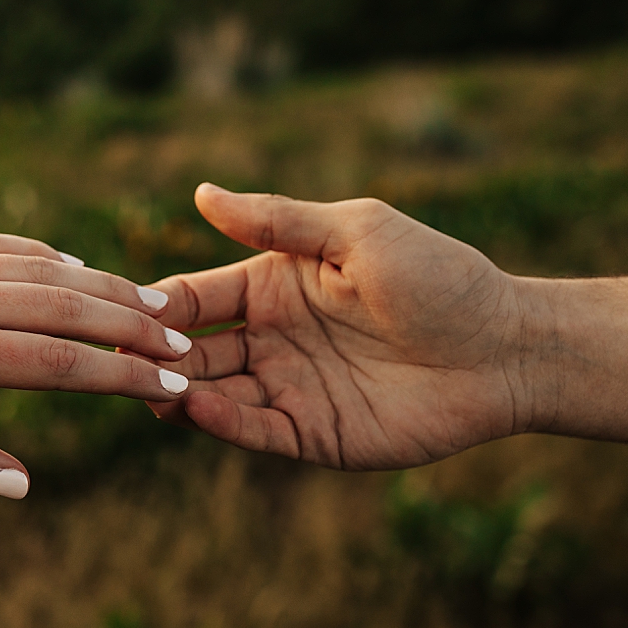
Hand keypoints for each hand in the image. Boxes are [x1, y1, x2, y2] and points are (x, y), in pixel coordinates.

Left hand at [0, 232, 193, 495]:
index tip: (170, 385)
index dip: (119, 376)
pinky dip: (45, 256)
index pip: (55, 363)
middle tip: (183, 346)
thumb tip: (24, 483)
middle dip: (129, 328)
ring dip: (101, 286)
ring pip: (38, 270)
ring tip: (152, 304)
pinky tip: (73, 267)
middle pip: (63, 306)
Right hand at [144, 185, 537, 469]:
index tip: (121, 309)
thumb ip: (277, 219)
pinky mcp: (313, 435)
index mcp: (273, 287)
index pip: (196, 297)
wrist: (508, 347)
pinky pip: (255, 431)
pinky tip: (195, 407)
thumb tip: (202, 191)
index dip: (158, 304)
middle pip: (192, 350)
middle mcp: (272, 340)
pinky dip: (221, 423)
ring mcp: (290, 390)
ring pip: (213, 395)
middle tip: (119, 357)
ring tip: (148, 385)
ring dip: (177, 391)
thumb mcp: (356, 233)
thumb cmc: (440, 276)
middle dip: (155, 354)